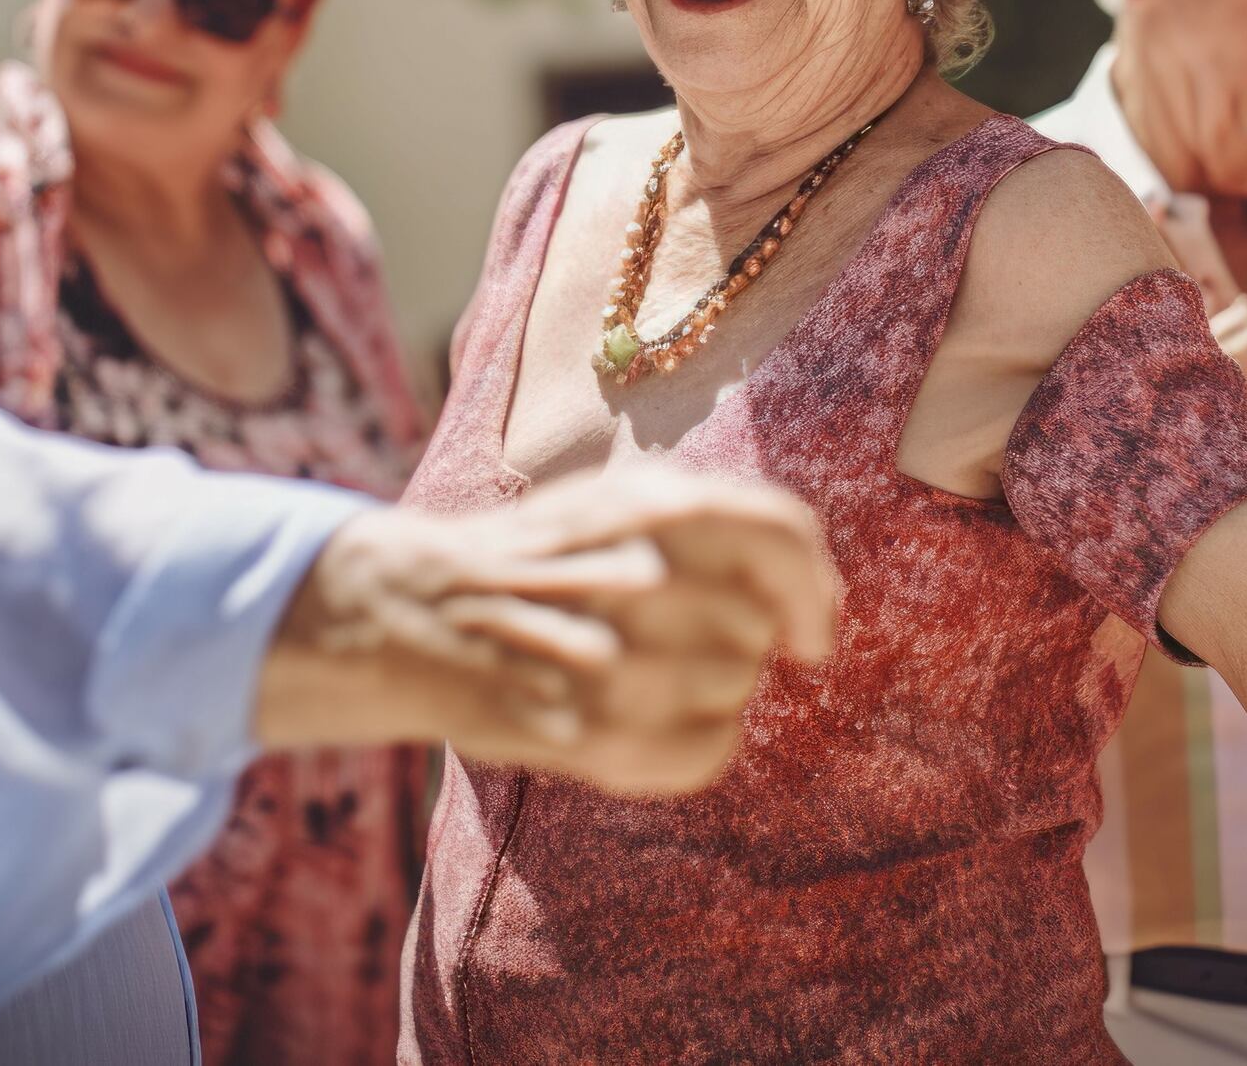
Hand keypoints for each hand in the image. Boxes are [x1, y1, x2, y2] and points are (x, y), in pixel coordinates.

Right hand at [257, 460, 838, 794]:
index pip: (786, 541)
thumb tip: (819, 603)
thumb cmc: (547, 554)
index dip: (811, 592)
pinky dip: (687, 743)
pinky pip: (712, 749)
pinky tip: (631, 718)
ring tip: (629, 668)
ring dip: (704, 687)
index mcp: (660, 506)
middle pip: (763, 625)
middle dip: (729, 633)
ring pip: (738, 688)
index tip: (810, 633)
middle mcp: (652, 580)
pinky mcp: (610, 738)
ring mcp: (631, 663)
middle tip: (657, 632)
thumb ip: (728, 526)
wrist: (427, 614)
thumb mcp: (627, 496)